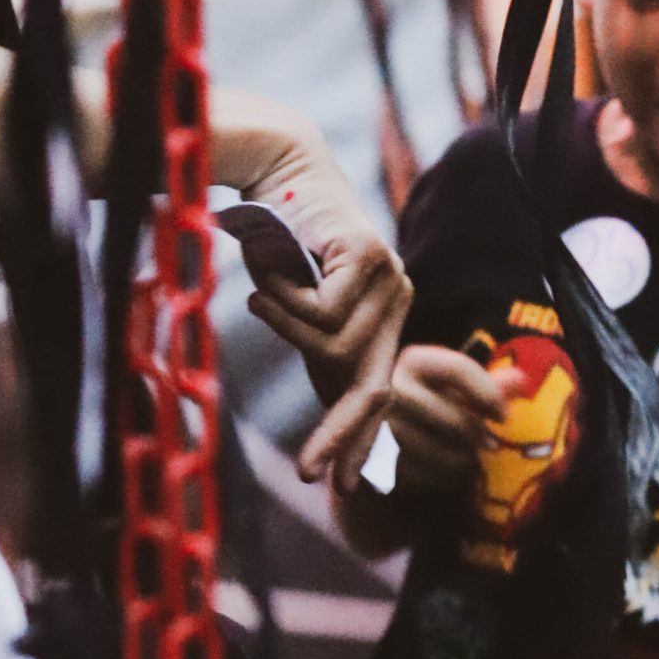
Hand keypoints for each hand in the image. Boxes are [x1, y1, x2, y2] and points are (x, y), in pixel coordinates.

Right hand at [235, 146, 411, 490]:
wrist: (278, 171)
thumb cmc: (281, 242)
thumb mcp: (297, 310)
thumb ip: (317, 349)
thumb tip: (334, 412)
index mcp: (382, 322)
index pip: (377, 394)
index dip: (358, 442)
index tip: (338, 487)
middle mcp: (397, 303)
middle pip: (373, 388)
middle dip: (340, 434)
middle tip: (307, 473)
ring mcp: (391, 280)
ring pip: (335, 347)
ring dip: (285, 327)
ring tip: (261, 294)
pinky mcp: (373, 258)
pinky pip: (324, 313)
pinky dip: (285, 301)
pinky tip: (270, 274)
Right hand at [383, 344, 519, 491]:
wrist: (382, 428)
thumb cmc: (430, 400)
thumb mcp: (455, 385)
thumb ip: (489, 384)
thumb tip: (522, 380)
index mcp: (414, 361)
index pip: (461, 370)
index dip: (490, 395)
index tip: (504, 416)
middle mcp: (393, 390)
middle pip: (458, 421)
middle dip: (479, 435)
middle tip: (489, 442)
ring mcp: (385, 428)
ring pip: (447, 453)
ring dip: (464, 457)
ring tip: (464, 451)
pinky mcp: (383, 460)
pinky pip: (431, 475)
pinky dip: (445, 474)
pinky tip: (444, 465)